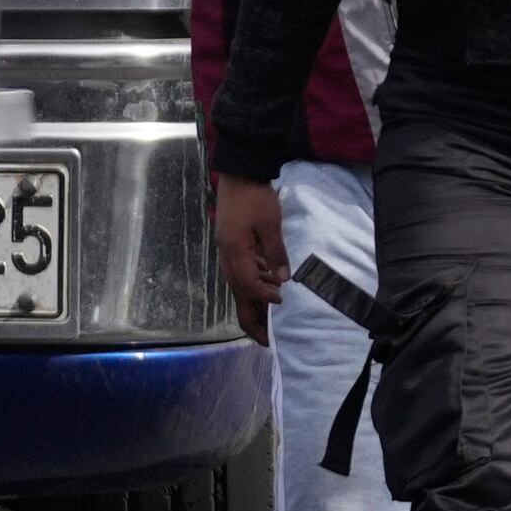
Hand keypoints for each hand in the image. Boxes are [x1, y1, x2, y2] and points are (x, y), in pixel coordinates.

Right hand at [211, 174, 285, 344]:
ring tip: (271, 317)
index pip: (248, 285)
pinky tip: (269, 285)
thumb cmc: (255, 197)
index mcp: (234, 253)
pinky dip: (255, 282)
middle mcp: (227, 256)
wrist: (240, 173)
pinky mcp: (233, 245)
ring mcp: (229, 251)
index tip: (282, 302)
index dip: (264, 297)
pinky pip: (243, 271)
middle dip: (251, 316)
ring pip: (239, 284)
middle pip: (238, 293)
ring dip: (254, 300)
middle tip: (266, 338)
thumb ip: (276, 252)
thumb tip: (283, 278)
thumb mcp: (270, 224)